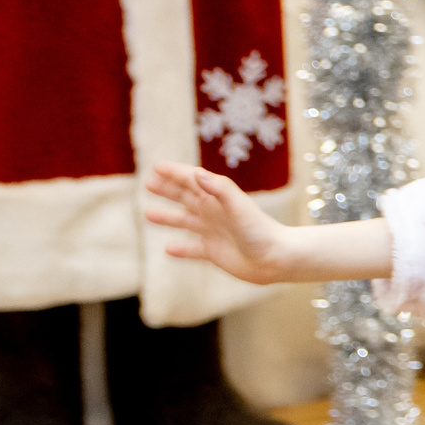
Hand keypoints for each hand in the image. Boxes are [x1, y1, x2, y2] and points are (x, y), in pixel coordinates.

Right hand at [143, 162, 300, 283]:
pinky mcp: (215, 253)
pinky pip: (193, 250)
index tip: (157, 166)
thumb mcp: (239, 207)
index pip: (192, 180)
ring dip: (168, 217)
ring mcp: (214, 233)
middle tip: (149, 183)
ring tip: (148, 213)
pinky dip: (181, 249)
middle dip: (168, 190)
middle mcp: (215, 213)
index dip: (175, 173)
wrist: (276, 259)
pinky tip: (168, 249)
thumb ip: (220, 190)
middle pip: (186, 197)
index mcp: (218, 199)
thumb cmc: (259, 231)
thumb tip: (197, 174)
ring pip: (185, 222)